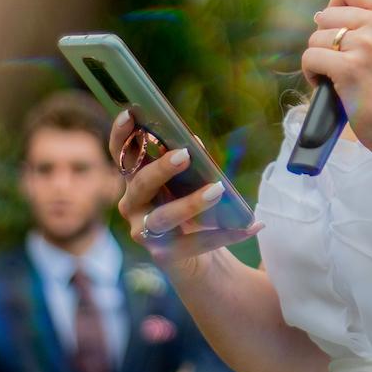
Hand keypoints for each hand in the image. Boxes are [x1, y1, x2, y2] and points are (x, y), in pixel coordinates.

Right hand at [111, 113, 254, 270]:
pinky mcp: (164, 255)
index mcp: (136, 180)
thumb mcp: (190, 182)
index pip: (122, 155)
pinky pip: (194, 243)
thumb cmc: (190, 209)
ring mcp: (144, 232)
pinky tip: (250, 226)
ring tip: (218, 190)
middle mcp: (132, 205)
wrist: (196, 259)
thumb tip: (193, 142)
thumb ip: (190, 161)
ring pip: (163, 217)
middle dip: (161, 169)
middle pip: (140, 185)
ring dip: (191, 203)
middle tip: (185, 155)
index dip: (121, 135)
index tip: (130, 112)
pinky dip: (224, 233)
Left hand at [305, 0, 371, 152]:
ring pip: (316, 38)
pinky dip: (312, 74)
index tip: (338, 27)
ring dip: (319, 59)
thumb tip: (322, 13)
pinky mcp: (349, 68)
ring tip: (337, 77)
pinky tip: (328, 86)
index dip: (335, 5)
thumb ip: (370, 22)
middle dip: (326, 39)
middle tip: (340, 61)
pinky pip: (311, 57)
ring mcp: (366, 45)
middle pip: (326, 14)